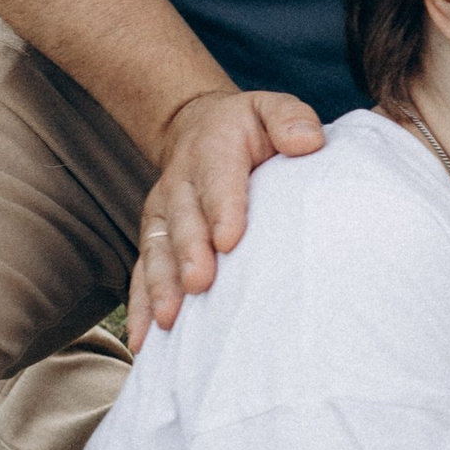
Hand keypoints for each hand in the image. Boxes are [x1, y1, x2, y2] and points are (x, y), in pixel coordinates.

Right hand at [131, 86, 326, 330]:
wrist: (198, 128)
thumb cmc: (249, 129)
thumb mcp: (271, 109)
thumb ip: (290, 120)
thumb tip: (308, 142)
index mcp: (214, 150)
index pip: (219, 180)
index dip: (222, 208)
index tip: (230, 239)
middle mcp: (181, 183)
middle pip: (183, 221)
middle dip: (190, 253)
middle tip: (201, 285)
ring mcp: (163, 214)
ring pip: (157, 251)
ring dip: (161, 286)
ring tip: (170, 320)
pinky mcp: (154, 239)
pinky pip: (143, 272)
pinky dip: (142, 306)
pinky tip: (143, 341)